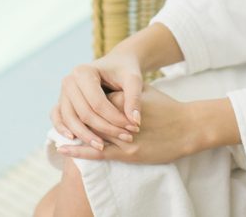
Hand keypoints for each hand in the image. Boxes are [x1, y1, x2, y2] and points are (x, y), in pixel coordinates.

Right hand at [50, 51, 142, 151]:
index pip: (97, 103)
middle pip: (83, 112)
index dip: (114, 118)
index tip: (132, 128)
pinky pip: (58, 117)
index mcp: (84, 72)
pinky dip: (63, 129)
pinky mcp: (62, 101)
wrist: (116, 63)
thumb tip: (135, 121)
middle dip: (103, 129)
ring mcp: (63, 91)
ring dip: (85, 135)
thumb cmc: (125, 70)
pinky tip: (74, 140)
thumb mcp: (133, 79)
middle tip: (124, 138)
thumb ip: (134, 98)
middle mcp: (69, 80)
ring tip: (101, 146)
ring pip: (70, 118)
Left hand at [56, 86, 196, 164]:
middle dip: (75, 119)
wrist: (188, 127)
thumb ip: (123, 91)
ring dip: (73, 135)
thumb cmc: (166, 108)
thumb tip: (107, 91)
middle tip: (60, 121)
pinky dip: (79, 151)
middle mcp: (120, 118)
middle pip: (89, 118)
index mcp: (122, 100)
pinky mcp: (129, 153)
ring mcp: (123, 137)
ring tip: (57, 135)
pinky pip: (99, 153)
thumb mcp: (143, 91)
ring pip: (91, 135)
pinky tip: (65, 148)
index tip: (70, 103)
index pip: (94, 101)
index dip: (82, 104)